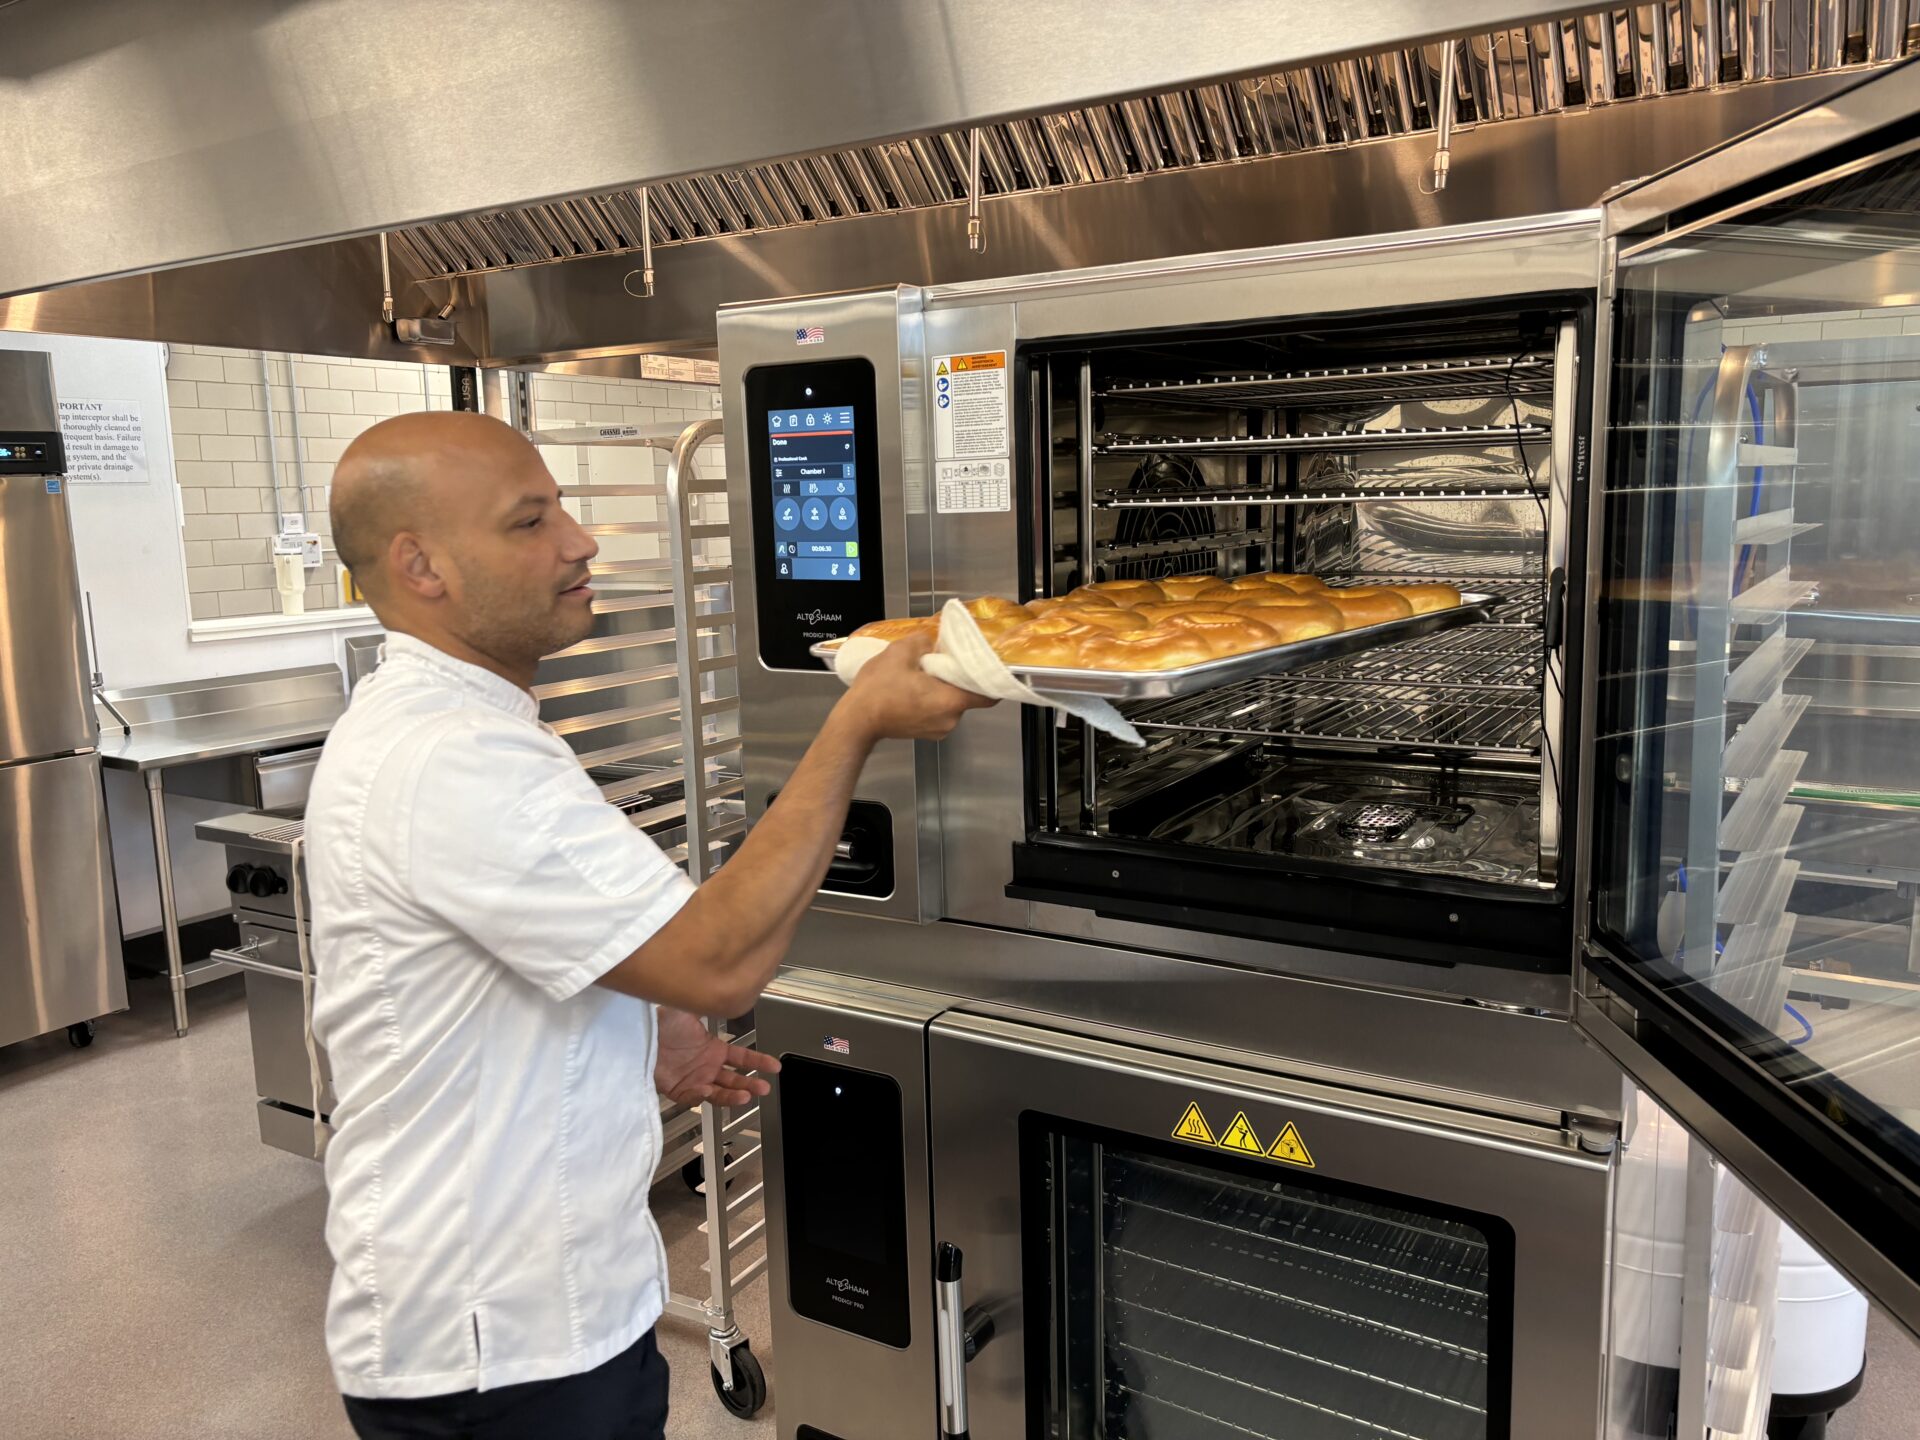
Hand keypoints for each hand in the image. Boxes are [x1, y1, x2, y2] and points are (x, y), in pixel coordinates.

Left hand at [655, 1006, 779, 1106]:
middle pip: (735, 1079)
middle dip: (751, 1084)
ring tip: (747, 1096)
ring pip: (719, 1092)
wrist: (641, 1036)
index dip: (758, 1062)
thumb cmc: (661, 1022)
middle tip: (764, 1088)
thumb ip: (710, 1007)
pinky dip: (703, 1096)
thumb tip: (728, 997)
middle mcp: (706, 1066)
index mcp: (712, 1049)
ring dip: (734, 1095)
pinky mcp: (679, 1090)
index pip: (742, 1058)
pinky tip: (709, 1090)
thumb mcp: (690, 1010)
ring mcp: (694, 1079)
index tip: (774, 1066)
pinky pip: (695, 1098)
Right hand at [840, 630, 995, 742]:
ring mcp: (939, 729)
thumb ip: (923, 641)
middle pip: (967, 695)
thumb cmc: (877, 691)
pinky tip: (914, 689)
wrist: (857, 720)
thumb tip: (931, 642)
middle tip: (940, 664)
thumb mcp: (900, 652)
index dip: (990, 678)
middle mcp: (950, 719)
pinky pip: (939, 712)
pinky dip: (932, 700)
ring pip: (951, 703)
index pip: (988, 694)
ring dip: (942, 689)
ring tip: (922, 676)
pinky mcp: (927, 732)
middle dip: (957, 678)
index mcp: (950, 701)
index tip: (985, 666)